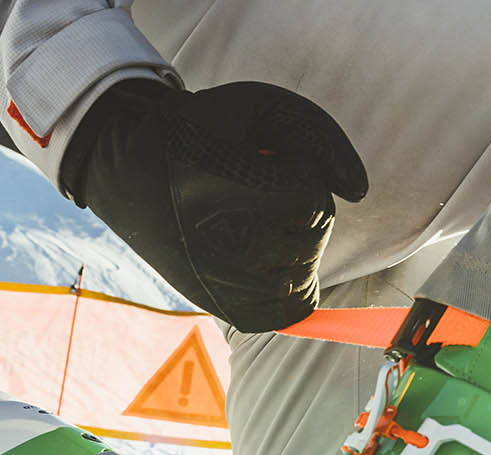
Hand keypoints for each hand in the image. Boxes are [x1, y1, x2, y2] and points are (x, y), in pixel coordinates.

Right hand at [62, 79, 368, 331]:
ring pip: (307, 273)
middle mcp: (215, 243)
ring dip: (298, 243)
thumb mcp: (260, 108)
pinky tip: (267, 256)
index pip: (311, 198)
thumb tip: (360, 191)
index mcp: (216, 186)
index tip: (266, 161)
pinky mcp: (224, 309)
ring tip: (258, 220)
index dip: (302, 173)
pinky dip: (295, 283)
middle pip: (314, 236)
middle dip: (304, 208)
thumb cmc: (207, 134)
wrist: (131, 172)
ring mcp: (219, 283)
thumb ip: (321, 136)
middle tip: (262, 192)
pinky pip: (295, 309)